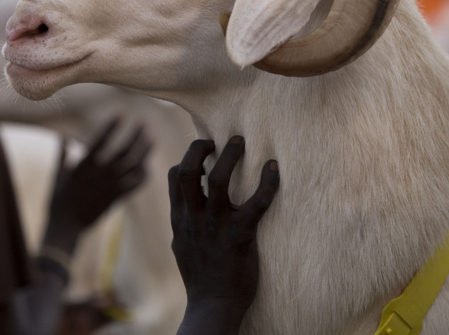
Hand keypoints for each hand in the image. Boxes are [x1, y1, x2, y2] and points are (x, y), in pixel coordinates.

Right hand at [44, 118, 150, 249]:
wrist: (67, 226)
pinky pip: (135, 185)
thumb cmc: (58, 199)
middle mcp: (100, 175)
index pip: (100, 141)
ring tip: (152, 140)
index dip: (110, 127)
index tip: (120, 114)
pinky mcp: (116, 197)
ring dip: (144, 152)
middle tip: (144, 123)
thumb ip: (62, 155)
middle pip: (123, 152)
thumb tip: (62, 137)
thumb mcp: (58, 175)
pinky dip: (144, 175)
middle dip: (135, 136)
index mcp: (84, 166)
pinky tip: (148, 167)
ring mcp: (110, 186)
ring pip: (133, 167)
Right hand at [169, 136, 278, 334]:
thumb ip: (182, 224)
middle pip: (186, 170)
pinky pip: (257, 203)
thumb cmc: (201, 278)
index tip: (202, 154)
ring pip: (217, 179)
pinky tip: (274, 168)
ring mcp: (216, 226)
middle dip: (199, 148)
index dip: (186, 159)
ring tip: (240, 142)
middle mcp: (194, 217)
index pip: (174, 177)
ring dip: (229, 155)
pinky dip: (268, 182)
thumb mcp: (181, 246)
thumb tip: (182, 210)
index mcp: (180, 218)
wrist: (214, 306)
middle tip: (215, 140)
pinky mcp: (241, 236)